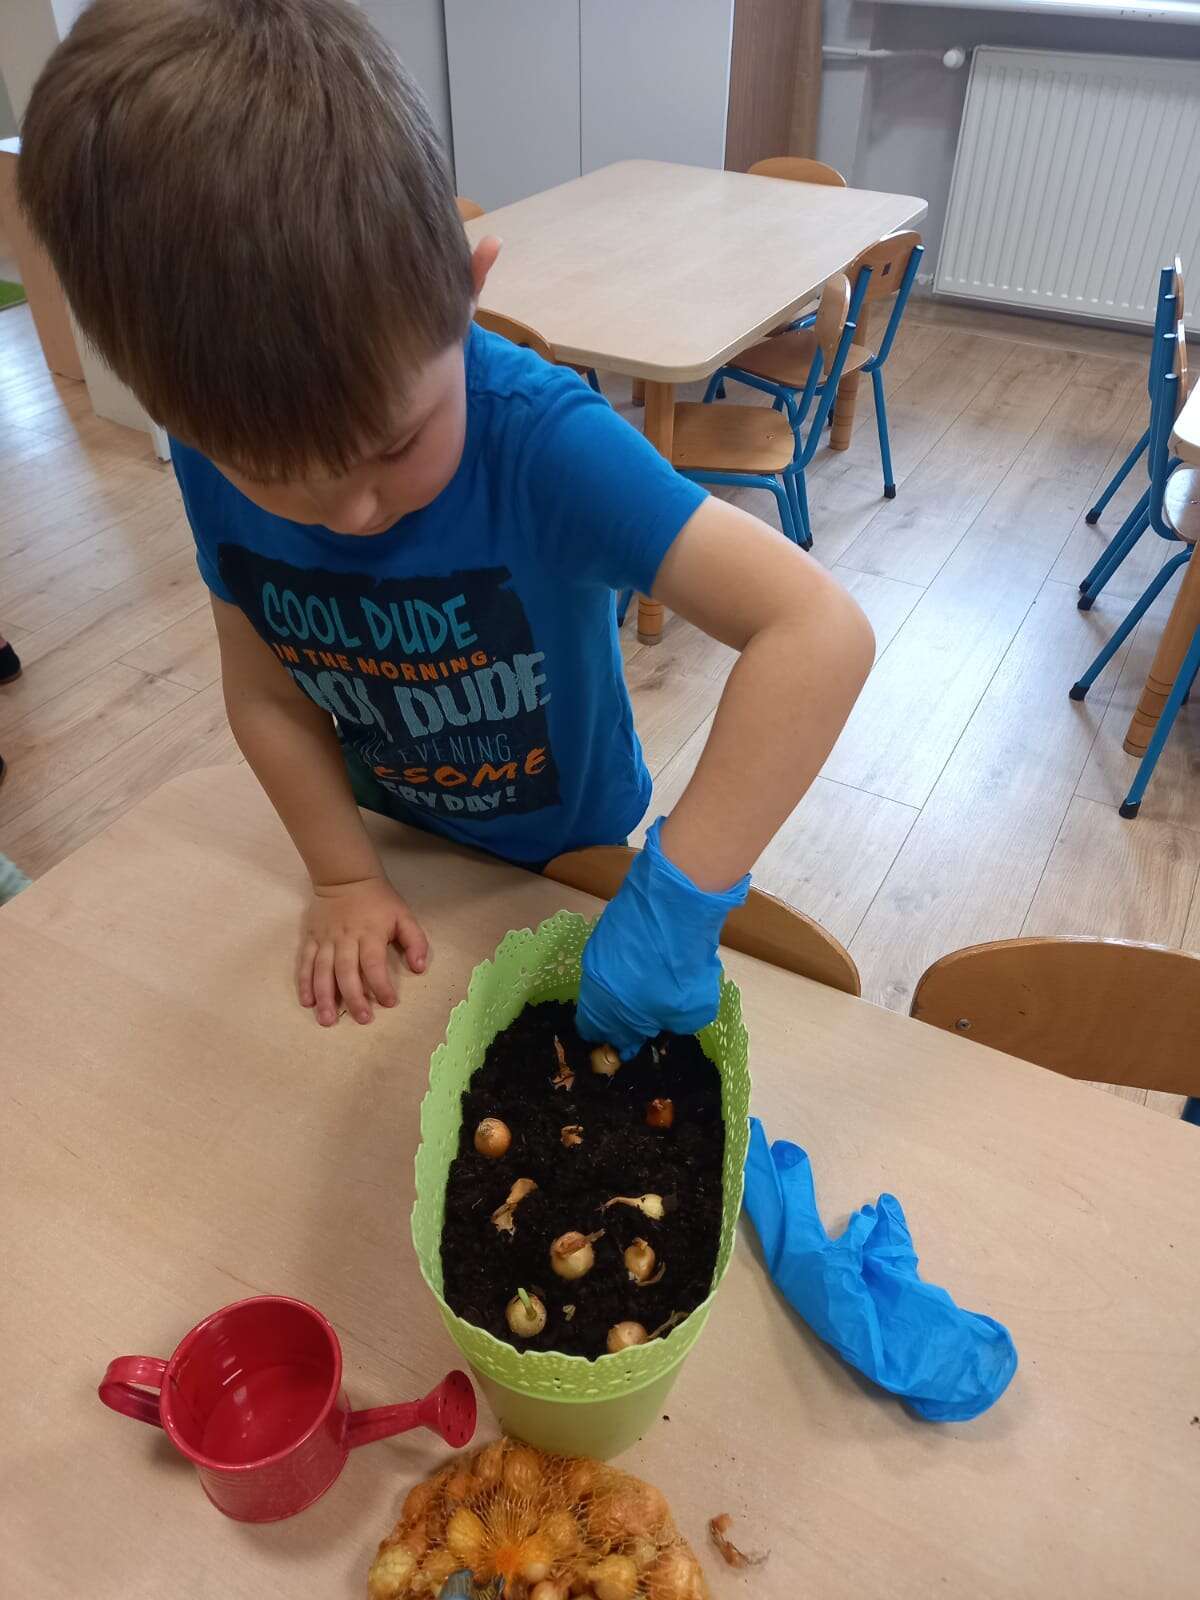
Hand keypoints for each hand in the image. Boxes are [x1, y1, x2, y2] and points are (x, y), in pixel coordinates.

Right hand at [297, 876, 428, 1025]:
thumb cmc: (378, 901)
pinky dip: (304, 982)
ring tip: (327, 1019)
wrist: (346, 878)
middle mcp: (345, 939)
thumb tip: (419, 968)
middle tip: (362, 1019)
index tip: (389, 1002)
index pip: (374, 964)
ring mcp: (325, 940)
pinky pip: (305, 962)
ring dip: (325, 996)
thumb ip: (415, 941)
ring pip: (322, 971)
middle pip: (346, 972)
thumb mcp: (404, 915)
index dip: (381, 985)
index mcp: (369, 933)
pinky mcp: (311, 939)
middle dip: (353, 997)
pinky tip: (307, 1001)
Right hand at [575, 819, 748, 1058]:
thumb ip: (674, 1024)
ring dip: (626, 986)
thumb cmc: (681, 968)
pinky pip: (615, 956)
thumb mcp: (691, 1010)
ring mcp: (597, 954)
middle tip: (649, 1010)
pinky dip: (629, 961)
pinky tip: (653, 954)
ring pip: (607, 982)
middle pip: (601, 1010)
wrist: (673, 905)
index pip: (604, 1038)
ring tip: (655, 979)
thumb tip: (664, 1020)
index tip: (639, 1040)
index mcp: (607, 1011)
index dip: (623, 1042)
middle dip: (622, 1015)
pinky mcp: (607, 929)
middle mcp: (594, 984)